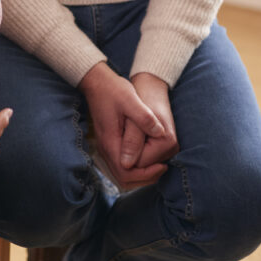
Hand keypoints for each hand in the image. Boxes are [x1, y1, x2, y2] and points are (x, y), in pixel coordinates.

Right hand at [79, 62, 167, 189]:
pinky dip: (136, 166)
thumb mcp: (131, 100)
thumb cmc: (114, 89)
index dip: (146, 174)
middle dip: (145, 177)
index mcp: (110, 142)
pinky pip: (121, 164)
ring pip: (122, 173)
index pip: (126, 172)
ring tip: (158, 164)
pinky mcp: (109, 142)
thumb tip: (160, 135)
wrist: (97, 81)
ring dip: (141, 173)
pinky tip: (148, 156)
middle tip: (163, 167)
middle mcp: (106, 149)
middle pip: (124, 178)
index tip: (163, 165)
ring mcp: (106, 146)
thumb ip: (144, 119)